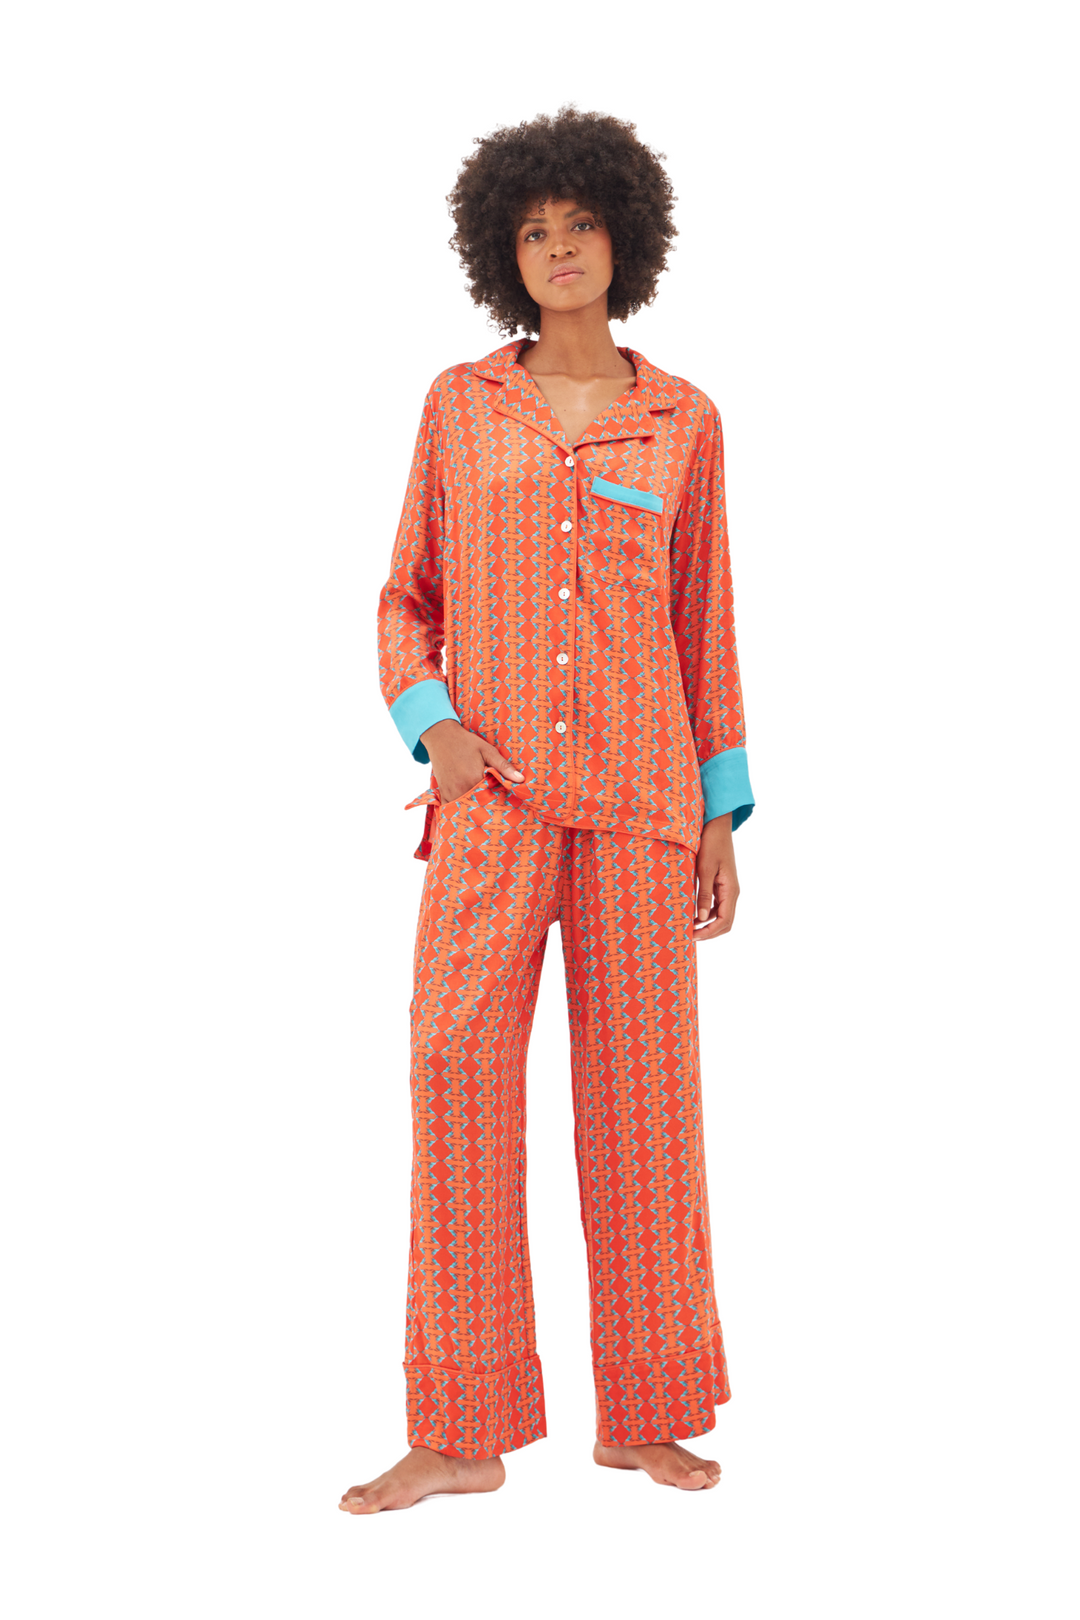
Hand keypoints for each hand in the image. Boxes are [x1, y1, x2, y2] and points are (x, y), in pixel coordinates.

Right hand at [419, 718, 524, 803]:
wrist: (441, 736)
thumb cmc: (466, 742)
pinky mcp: (443, 793)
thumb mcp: (487, 751)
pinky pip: (452, 807)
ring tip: (483, 805)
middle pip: (479, 805)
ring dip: (474, 807)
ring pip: (466, 808)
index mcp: (474, 779)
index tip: (505, 796)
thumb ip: (503, 766)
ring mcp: (451, 792)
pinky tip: (467, 806)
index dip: (499, 797)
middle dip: (487, 804)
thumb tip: (520, 779)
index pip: (492, 796)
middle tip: (495, 802)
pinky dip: (459, 808)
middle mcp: (461, 789)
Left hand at [693, 813, 739, 940]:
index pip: (725, 921)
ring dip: (707, 924)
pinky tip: (693, 913)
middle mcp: (732, 892)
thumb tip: (703, 918)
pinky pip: (717, 905)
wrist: (717, 826)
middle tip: (689, 936)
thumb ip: (704, 894)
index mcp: (731, 889)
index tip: (693, 936)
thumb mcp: (705, 868)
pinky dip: (707, 913)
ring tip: (689, 927)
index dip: (710, 932)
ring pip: (721, 915)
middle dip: (709, 932)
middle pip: (725, 922)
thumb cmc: (711, 844)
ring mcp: (727, 889)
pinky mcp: (722, 884)